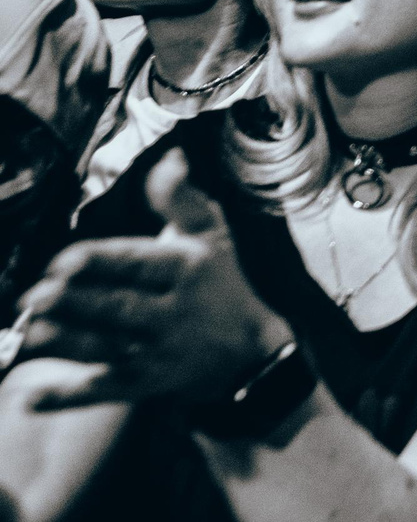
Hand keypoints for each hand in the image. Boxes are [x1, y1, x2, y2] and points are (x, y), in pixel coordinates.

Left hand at [18, 152, 292, 410]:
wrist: (248, 351)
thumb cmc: (219, 282)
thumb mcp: (210, 234)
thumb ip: (182, 198)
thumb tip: (169, 158)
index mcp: (185, 268)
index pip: (138, 263)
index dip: (100, 262)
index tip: (64, 260)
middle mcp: (172, 312)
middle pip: (119, 309)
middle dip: (77, 303)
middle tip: (37, 295)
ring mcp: (157, 352)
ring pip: (105, 348)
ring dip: (65, 343)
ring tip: (29, 333)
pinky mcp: (143, 384)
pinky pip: (101, 391)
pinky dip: (66, 397)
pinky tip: (31, 398)